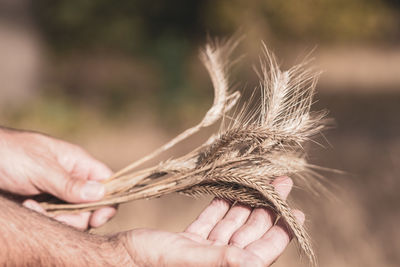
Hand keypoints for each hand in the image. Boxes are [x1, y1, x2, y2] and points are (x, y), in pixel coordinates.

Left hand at [0, 128, 115, 229]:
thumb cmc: (10, 154)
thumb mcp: (41, 168)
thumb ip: (70, 184)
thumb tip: (102, 194)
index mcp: (78, 163)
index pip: (107, 183)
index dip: (108, 201)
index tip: (98, 218)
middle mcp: (72, 179)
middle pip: (92, 205)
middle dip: (77, 216)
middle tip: (58, 216)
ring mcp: (57, 194)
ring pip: (73, 216)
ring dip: (56, 219)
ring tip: (33, 207)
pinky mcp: (42, 205)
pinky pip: (54, 220)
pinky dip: (43, 219)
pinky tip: (28, 208)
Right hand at [115, 176, 302, 265]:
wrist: (115, 259)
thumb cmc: (147, 261)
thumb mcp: (186, 258)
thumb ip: (220, 260)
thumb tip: (254, 262)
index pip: (261, 252)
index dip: (280, 232)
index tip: (297, 211)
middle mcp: (216, 263)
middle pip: (249, 234)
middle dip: (266, 208)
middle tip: (281, 184)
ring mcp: (202, 252)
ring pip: (231, 226)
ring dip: (246, 204)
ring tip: (261, 182)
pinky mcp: (188, 242)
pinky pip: (211, 223)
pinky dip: (220, 207)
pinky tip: (230, 193)